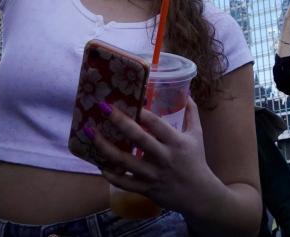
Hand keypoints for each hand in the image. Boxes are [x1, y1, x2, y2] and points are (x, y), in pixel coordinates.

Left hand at [93, 98, 217, 215]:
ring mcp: (152, 174)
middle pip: (138, 138)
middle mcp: (163, 157)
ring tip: (91, 134)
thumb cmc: (196, 161)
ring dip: (106, 147)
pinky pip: (124, 182)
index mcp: (176, 142)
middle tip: (103, 107)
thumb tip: (186, 93)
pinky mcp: (145, 188)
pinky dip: (111, 174)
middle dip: (120, 121)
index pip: (157, 124)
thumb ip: (191, 114)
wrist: (198, 195)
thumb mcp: (197, 135)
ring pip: (125, 161)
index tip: (128, 99)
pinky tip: (100, 164)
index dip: (142, 112)